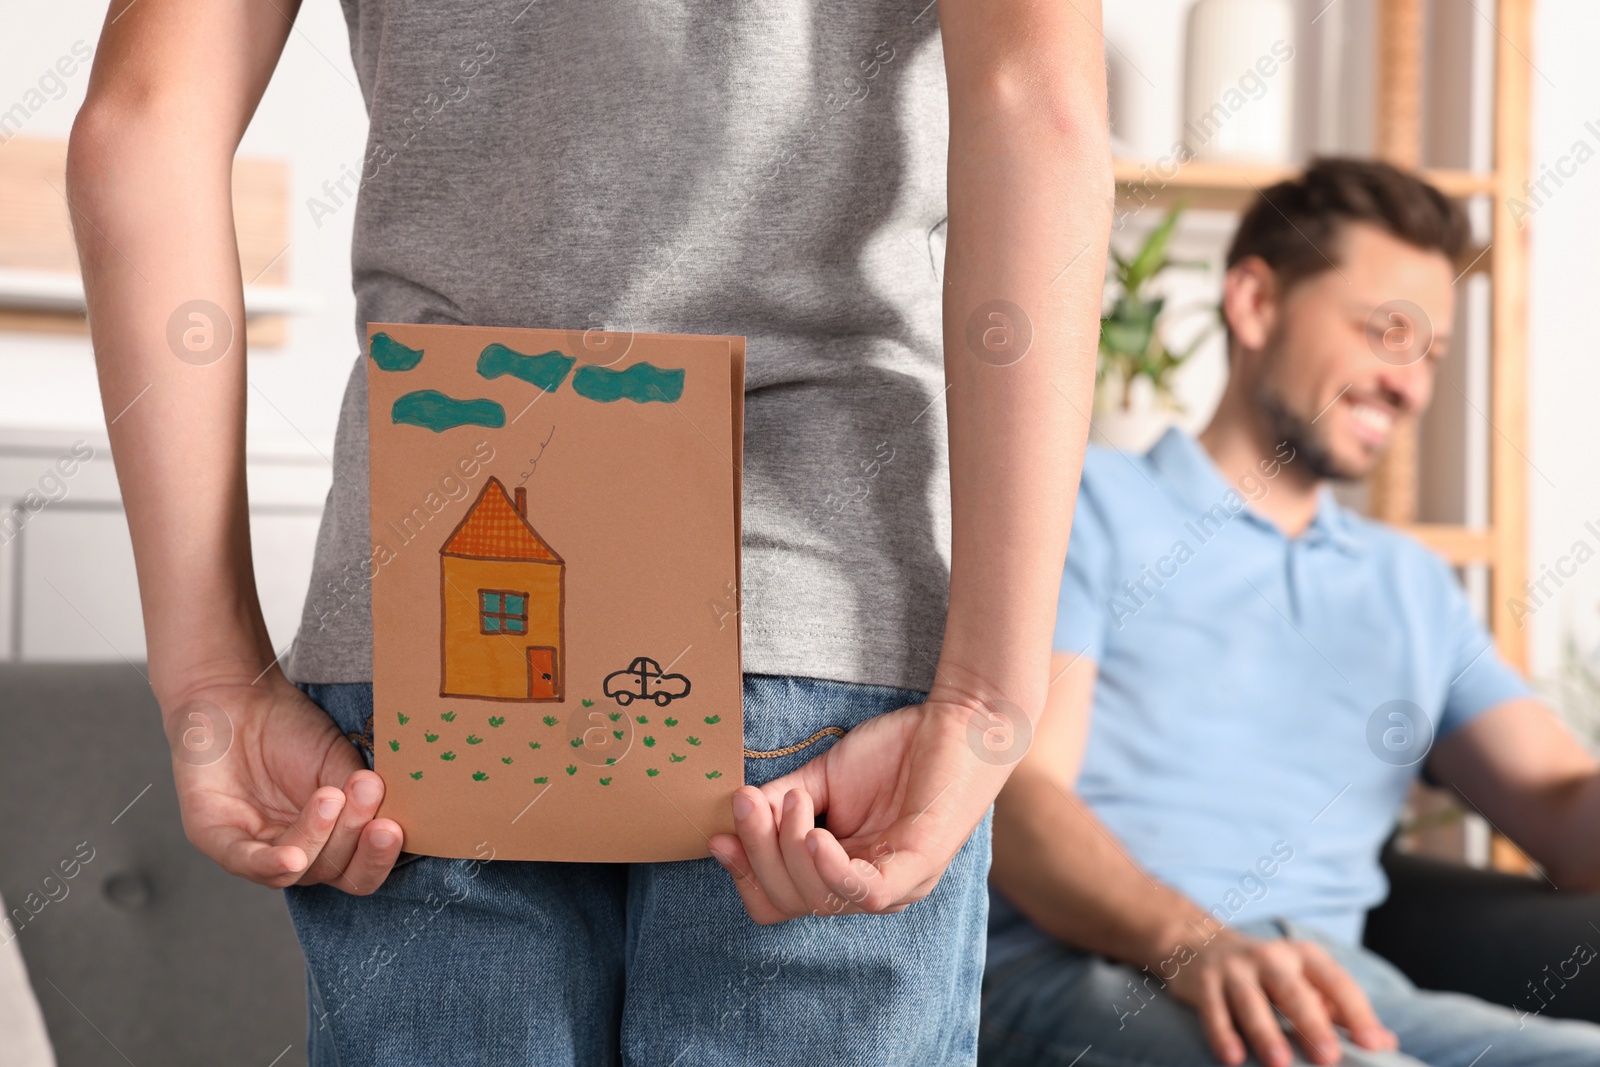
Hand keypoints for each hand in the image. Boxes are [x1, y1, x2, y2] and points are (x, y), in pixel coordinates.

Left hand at [163, 675, 403, 893]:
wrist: (239, 696)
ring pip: (296, 869)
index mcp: (328, 839)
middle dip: (356, 843)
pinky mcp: (217, 837)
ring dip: (321, 838)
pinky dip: (272, 864)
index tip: (393, 827)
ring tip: (332, 796)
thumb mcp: (339, 763)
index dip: (378, 857)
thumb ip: (365, 797)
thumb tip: (400, 822)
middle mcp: (295, 851)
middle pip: (332, 871)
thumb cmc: (291, 730)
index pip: (358, 868)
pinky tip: (293, 857)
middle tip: (374, 812)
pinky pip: (246, 862)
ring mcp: (255, 848)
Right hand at [707, 698, 1002, 923]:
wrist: (958, 723)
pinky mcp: (919, 866)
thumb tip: (733, 815)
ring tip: (793, 802)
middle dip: (759, 854)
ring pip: (821, 899)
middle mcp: (867, 891)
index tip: (719, 836)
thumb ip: (780, 801)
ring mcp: (896, 884)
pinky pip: (866, 892)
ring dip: (789, 850)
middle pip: (790, 903)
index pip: (778, 903)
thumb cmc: (897, 751)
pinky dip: (831, 869)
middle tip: (751, 803)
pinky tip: (815, 835)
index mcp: (842, 875)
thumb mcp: (822, 778)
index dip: (745, 875)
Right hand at [1163, 928, 1396, 1066]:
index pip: (1336, 983)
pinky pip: (1213, 1010)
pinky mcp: (1202, 983)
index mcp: (1303, 957)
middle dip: (1310, 1024)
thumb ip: (1339, 1010)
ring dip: (1265, 1032)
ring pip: (1250, 1001)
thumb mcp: (1304, 980)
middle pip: (1292, 991)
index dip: (1356, 1013)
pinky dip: (1222, 1033)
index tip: (1374, 1045)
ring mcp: (1233, 969)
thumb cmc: (1266, 973)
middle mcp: (1269, 958)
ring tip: (1279, 1062)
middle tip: (1328, 1057)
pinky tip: (1232, 1057)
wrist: (1198, 943)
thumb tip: (1386, 1043)